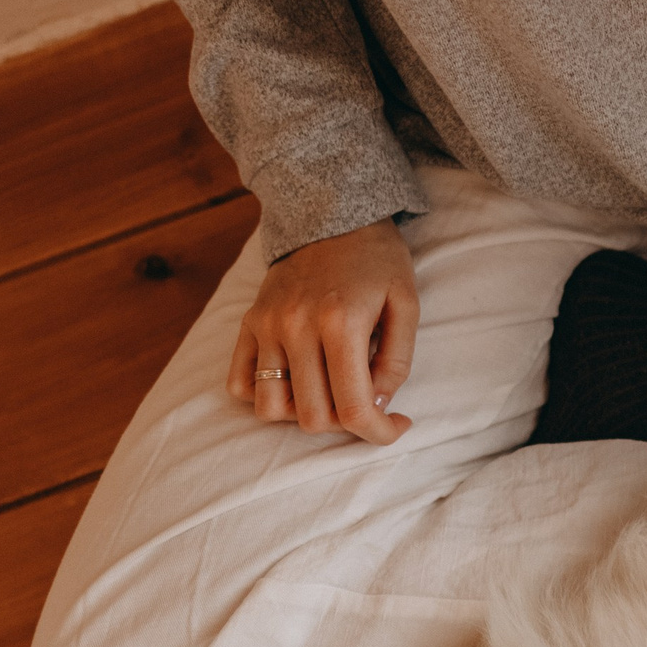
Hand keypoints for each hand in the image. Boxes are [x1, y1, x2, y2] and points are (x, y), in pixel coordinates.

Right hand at [227, 221, 418, 441]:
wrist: (332, 213)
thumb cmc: (377, 261)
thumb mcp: (406, 305)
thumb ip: (397, 362)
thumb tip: (377, 407)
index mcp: (340, 323)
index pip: (352, 409)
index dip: (378, 433)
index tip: (394, 425)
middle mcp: (295, 327)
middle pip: (311, 418)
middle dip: (345, 423)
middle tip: (364, 400)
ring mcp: (266, 326)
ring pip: (271, 408)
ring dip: (303, 413)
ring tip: (328, 391)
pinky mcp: (249, 323)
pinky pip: (240, 384)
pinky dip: (266, 395)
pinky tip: (297, 380)